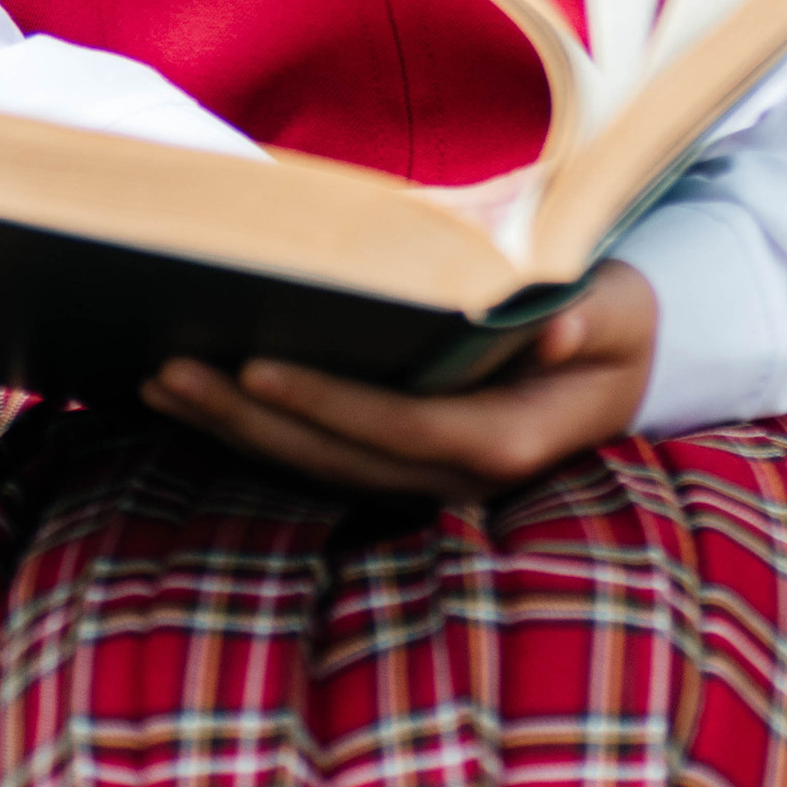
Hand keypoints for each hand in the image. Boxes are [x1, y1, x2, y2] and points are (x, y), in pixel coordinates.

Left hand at [141, 261, 659, 504]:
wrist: (625, 369)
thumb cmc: (613, 322)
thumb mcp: (616, 310)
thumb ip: (588, 317)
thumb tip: (552, 326)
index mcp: (503, 438)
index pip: (397, 424)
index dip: (324, 401)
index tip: (255, 366)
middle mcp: (453, 473)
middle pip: (333, 454)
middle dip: (247, 416)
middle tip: (168, 370)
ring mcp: (422, 476)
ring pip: (313, 464)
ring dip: (234, 428)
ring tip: (160, 383)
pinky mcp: (400, 462)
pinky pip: (318, 455)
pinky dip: (258, 430)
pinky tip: (201, 401)